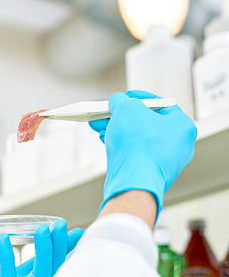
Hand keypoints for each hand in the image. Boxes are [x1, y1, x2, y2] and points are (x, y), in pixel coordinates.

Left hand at [0, 219, 83, 276]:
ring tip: (42, 228)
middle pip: (49, 268)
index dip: (58, 247)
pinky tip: (2, 238)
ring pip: (39, 274)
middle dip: (59, 247)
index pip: (44, 264)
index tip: (70, 230)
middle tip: (62, 224)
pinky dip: (7, 257)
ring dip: (43, 251)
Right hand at [88, 90, 196, 216]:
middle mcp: (177, 145)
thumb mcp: (127, 109)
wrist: (132, 182)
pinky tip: (104, 138)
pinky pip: (133, 152)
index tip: (126, 96)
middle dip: (121, 115)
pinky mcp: (148, 172)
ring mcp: (163, 161)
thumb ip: (122, 101)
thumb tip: (117, 102)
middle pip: (145, 121)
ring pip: (136, 138)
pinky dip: (119, 144)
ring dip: (116, 128)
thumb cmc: (137, 145)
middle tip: (106, 111)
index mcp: (182, 126)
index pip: (161, 104)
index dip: (141, 97)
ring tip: (97, 123)